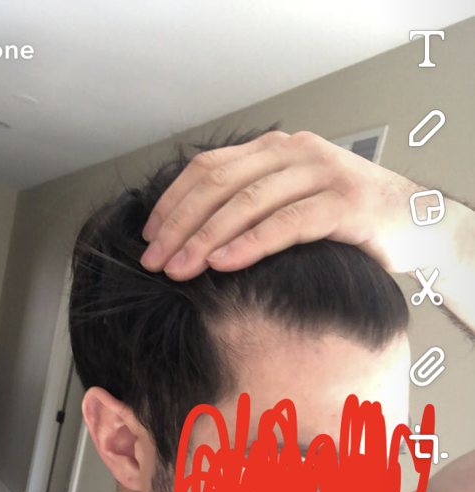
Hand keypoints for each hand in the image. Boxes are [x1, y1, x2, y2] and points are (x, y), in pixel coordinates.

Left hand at [139, 130, 454, 279]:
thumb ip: (251, 209)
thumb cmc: (345, 221)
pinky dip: (251, 244)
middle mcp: (295, 152)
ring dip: (206, 238)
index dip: (172, 202)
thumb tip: (190, 241)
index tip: (148, 237)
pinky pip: (288, 223)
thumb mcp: (291, 203)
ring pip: (249, 202)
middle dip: (180, 225)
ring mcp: (323, 173)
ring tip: (181, 270)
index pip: (208, 168)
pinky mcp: (346, 204)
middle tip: (155, 261)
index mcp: (275, 149)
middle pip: (220, 184)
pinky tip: (224, 264)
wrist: (414, 221)